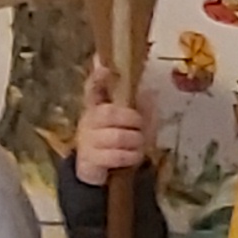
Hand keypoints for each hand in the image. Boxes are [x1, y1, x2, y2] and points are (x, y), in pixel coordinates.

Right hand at [73, 58, 150, 183]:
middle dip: (132, 119)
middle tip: (141, 125)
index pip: (92, 88)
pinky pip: (116, 156)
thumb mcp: (127, 122)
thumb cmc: (115, 140)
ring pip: (116, 136)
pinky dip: (131, 155)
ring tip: (139, 142)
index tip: (105, 68)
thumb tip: (150, 92)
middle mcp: (88, 121)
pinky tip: (135, 155)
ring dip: (135, 139)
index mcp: (95, 107)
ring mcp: (87, 140)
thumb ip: (138, 107)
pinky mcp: (90, 160)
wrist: (96, 168)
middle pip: (109, 112)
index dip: (97, 79)